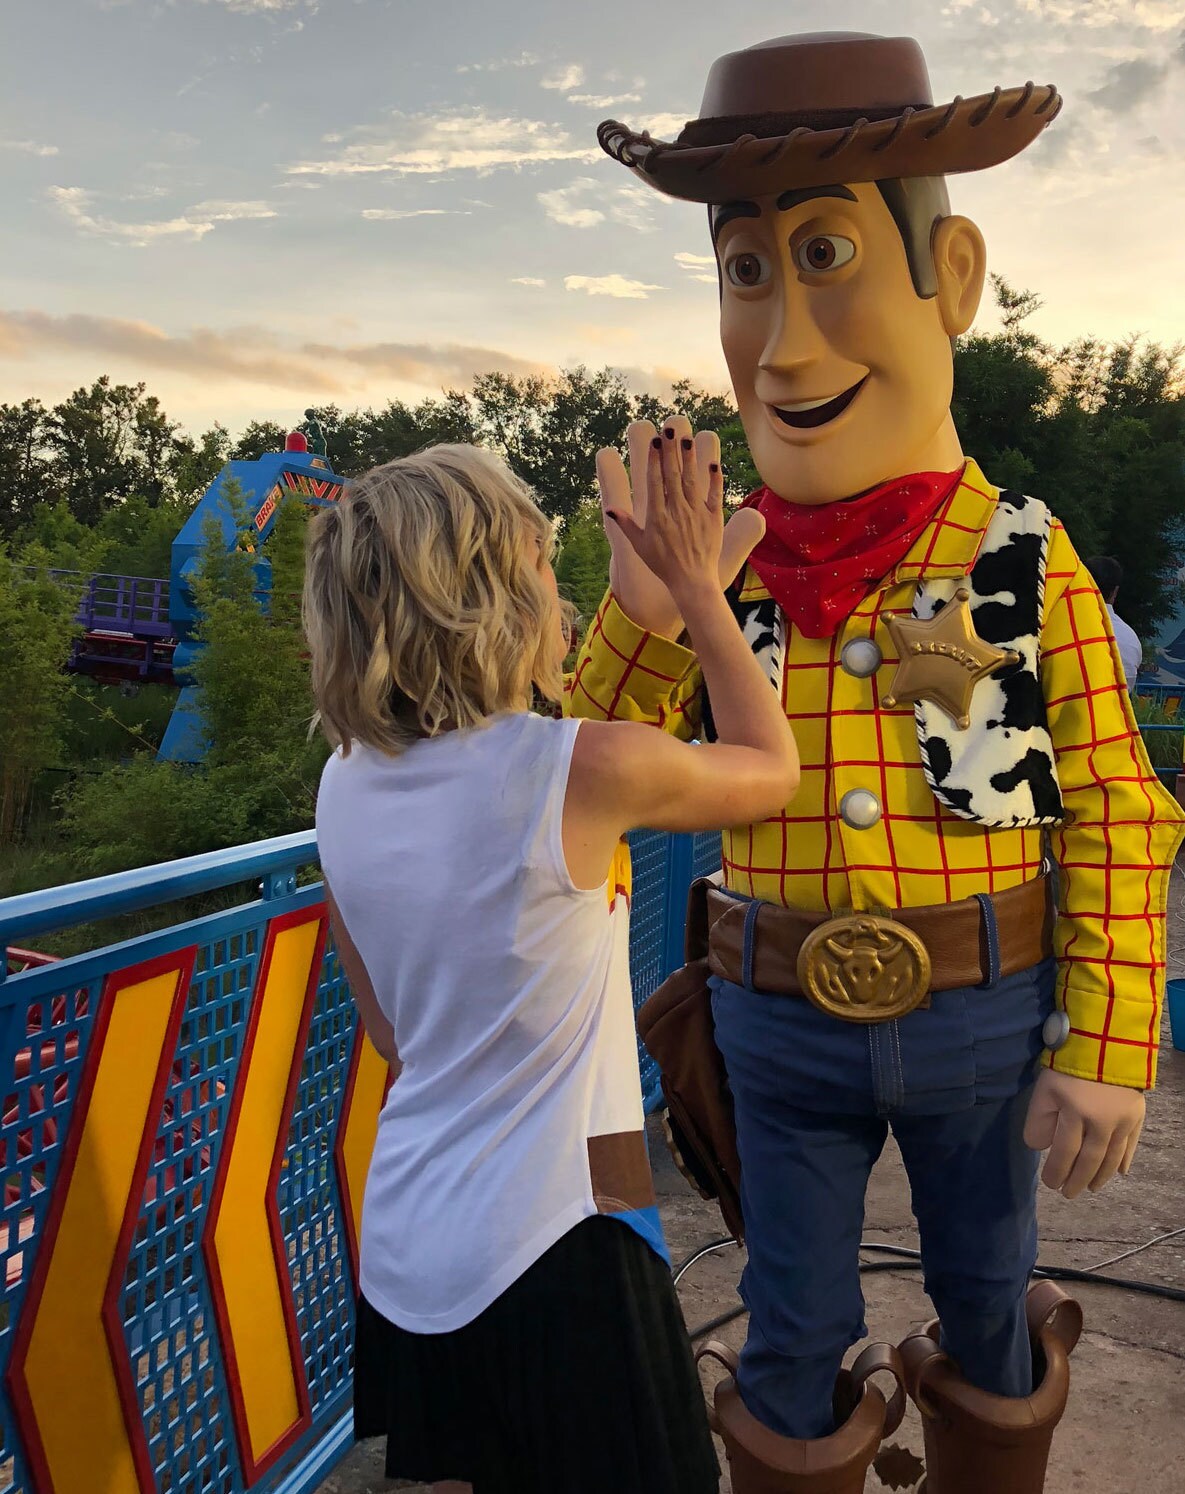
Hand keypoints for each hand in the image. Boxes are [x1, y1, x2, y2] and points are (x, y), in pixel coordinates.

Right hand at [595, 413, 764, 637]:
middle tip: (669, 429)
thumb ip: (626, 525)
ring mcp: (696, 514)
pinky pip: (715, 496)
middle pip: (673, 475)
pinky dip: (715, 480)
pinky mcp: (714, 519)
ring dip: (690, 458)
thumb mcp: (640, 546)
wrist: (692, 582)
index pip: (656, 482)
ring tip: (687, 437)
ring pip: (692, 481)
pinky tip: (713, 463)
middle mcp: (677, 512)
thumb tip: (610, 507)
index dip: (655, 460)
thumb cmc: (663, 565)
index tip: (655, 441)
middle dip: (671, 451)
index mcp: (657, 517)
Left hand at [1023, 1069, 1144, 1198]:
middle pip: (1090, 1160)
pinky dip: (1125, 1160)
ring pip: (1111, 1157)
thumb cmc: (1067, 1064)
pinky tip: (1120, 1173)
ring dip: (1101, 1176)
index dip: (1057, 1171)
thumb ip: (1040, 1119)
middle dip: (1077, 1180)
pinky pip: (1132, 1144)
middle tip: (1068, 1194)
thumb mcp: (1044, 1088)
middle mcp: (1101, 1122)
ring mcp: (1122, 1120)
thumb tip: (1041, 1148)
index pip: (1065, 1152)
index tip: (1051, 1183)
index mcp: (1075, 1113)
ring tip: (1090, 1187)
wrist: (1106, 1041)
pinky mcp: (1137, 1115)